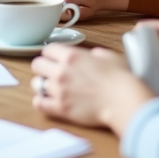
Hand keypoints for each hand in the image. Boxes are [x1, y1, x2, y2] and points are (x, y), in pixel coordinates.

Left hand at [31, 43, 153, 134]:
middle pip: (36, 64)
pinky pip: (39, 103)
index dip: (52, 53)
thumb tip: (89, 56)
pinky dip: (41, 101)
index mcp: (71, 56)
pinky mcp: (61, 108)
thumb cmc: (119, 78)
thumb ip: (92, 54)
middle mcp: (61, 71)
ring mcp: (59, 90)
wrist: (122, 100)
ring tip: (51, 88)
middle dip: (43, 67)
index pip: (47, 49)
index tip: (55, 58)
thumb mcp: (107, 56)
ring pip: (36, 84)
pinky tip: (47, 101)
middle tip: (51, 72)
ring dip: (42, 84)